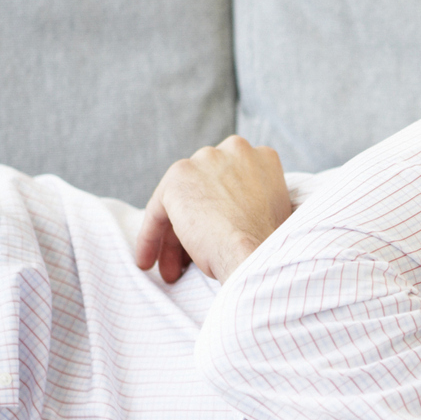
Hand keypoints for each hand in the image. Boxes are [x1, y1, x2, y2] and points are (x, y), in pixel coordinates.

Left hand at [134, 136, 293, 283]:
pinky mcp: (179, 176)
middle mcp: (235, 149)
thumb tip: (229, 215)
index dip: (220, 211)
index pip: (230, 182)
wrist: (257, 255)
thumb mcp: (271, 212)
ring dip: (173, 237)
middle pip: (203, 189)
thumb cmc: (266, 247)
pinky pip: (157, 210)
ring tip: (172, 270)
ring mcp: (206, 159)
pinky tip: (148, 260)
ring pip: (180, 200)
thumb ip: (251, 200)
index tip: (215, 235)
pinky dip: (151, 236)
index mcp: (263, 157)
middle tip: (190, 260)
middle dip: (196, 223)